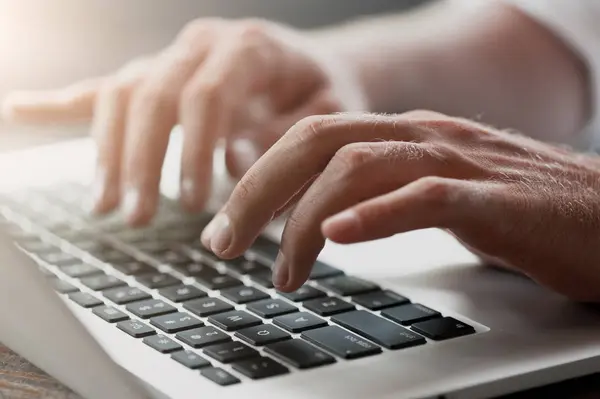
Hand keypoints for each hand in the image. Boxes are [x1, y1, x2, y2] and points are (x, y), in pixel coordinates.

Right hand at [2, 19, 364, 224]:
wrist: (315, 68)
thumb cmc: (325, 93)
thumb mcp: (329, 114)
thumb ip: (287, 137)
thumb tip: (233, 163)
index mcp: (249, 46)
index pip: (207, 93)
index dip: (194, 149)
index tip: (195, 203)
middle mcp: (201, 44)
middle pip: (153, 94)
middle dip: (142, 160)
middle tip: (138, 217)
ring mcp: (172, 57)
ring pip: (122, 94)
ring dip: (108, 152)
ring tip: (107, 206)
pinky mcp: (156, 77)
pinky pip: (104, 87)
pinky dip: (60, 103)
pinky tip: (20, 113)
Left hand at [200, 110, 599, 301]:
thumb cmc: (520, 211)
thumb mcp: (437, 195)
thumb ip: (384, 196)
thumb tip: (326, 222)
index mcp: (405, 136)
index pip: (310, 138)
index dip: (257, 176)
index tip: (226, 222)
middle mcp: (423, 136)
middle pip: (316, 142)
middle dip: (256, 192)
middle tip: (221, 243)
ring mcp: (458, 162)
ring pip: (358, 166)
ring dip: (303, 219)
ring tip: (280, 271)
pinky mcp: (494, 198)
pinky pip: (425, 197)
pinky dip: (376, 216)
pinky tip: (338, 237)